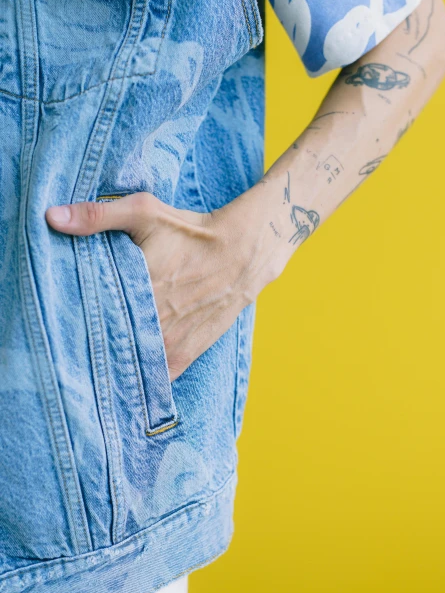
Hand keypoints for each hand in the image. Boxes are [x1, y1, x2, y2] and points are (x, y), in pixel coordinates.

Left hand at [45, 191, 282, 380]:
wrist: (244, 252)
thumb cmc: (192, 230)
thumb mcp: (145, 211)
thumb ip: (97, 216)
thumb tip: (51, 218)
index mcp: (137, 288)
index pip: (88, 315)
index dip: (69, 320)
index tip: (55, 321)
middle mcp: (152, 321)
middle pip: (106, 342)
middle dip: (87, 342)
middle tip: (64, 344)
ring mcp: (169, 342)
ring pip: (128, 363)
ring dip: (111, 363)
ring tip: (89, 363)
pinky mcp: (185, 354)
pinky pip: (155, 378)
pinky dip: (140, 378)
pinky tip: (122, 380)